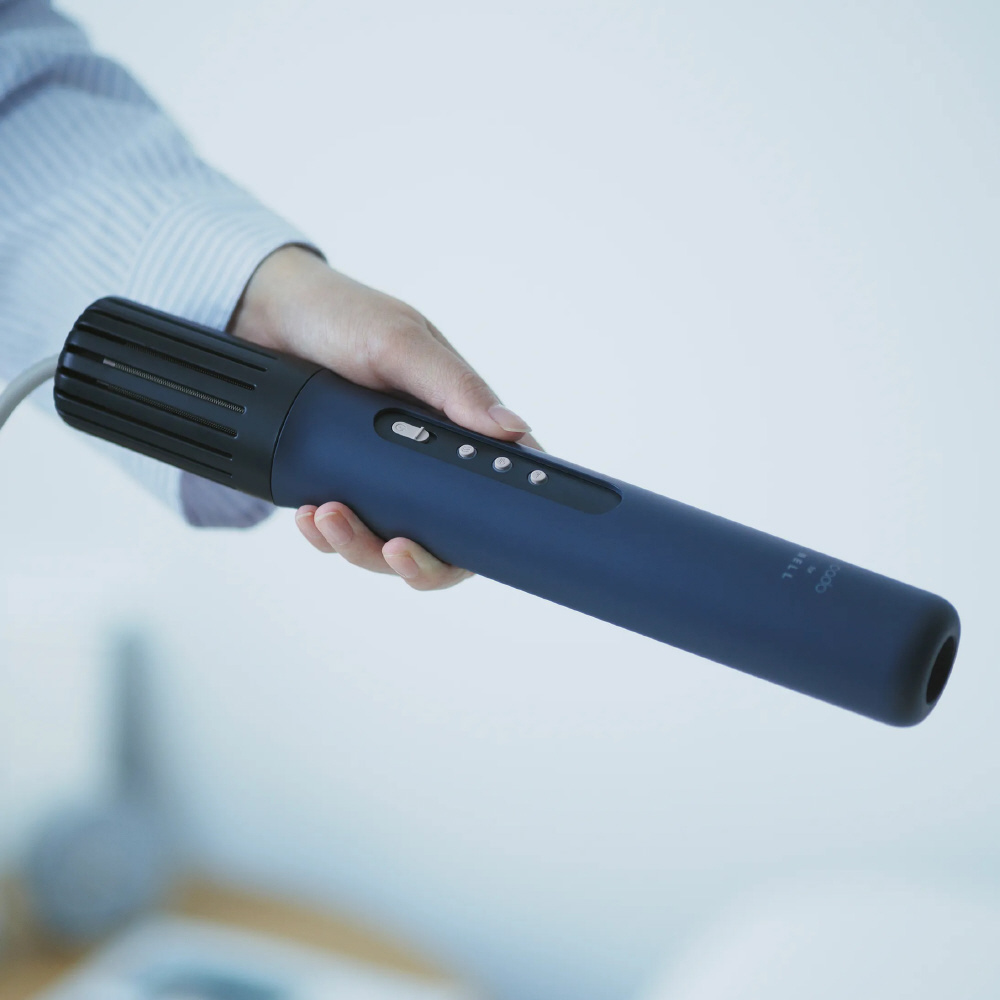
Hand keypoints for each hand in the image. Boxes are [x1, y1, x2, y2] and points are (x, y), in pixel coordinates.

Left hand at [229, 245, 538, 589]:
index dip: (499, 524)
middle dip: (419, 559)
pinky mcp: (340, 484)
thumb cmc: (342, 314)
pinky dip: (325, 534)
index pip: (498, 484)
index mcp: (456, 422)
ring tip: (328, 516)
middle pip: (445, 537)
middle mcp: (425, 456)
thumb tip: (514, 429)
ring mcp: (382, 476)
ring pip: (388, 544)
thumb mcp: (399, 343)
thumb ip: (454, 386)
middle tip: (396, 549)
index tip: (478, 545)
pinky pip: (341, 532)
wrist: (261, 314)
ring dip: (360, 545)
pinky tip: (309, 515)